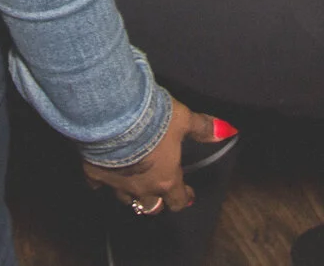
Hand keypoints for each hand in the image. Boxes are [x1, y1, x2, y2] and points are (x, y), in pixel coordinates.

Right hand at [80, 99, 217, 215]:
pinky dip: (102, 183)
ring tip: (134, 185)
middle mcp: (142, 188)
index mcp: (166, 179)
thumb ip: (203, 127)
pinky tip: (102, 177)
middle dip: (158, 202)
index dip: (184, 198)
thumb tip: (228, 131)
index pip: (178, 200)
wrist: (112, 115)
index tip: (188, 194)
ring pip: (126, 199)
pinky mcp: (94, 175)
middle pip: (151, 207)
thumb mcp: (183, 119)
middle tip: (161, 192)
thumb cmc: (153, 119)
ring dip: (132, 194)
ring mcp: (116, 184)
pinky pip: (98, 186)